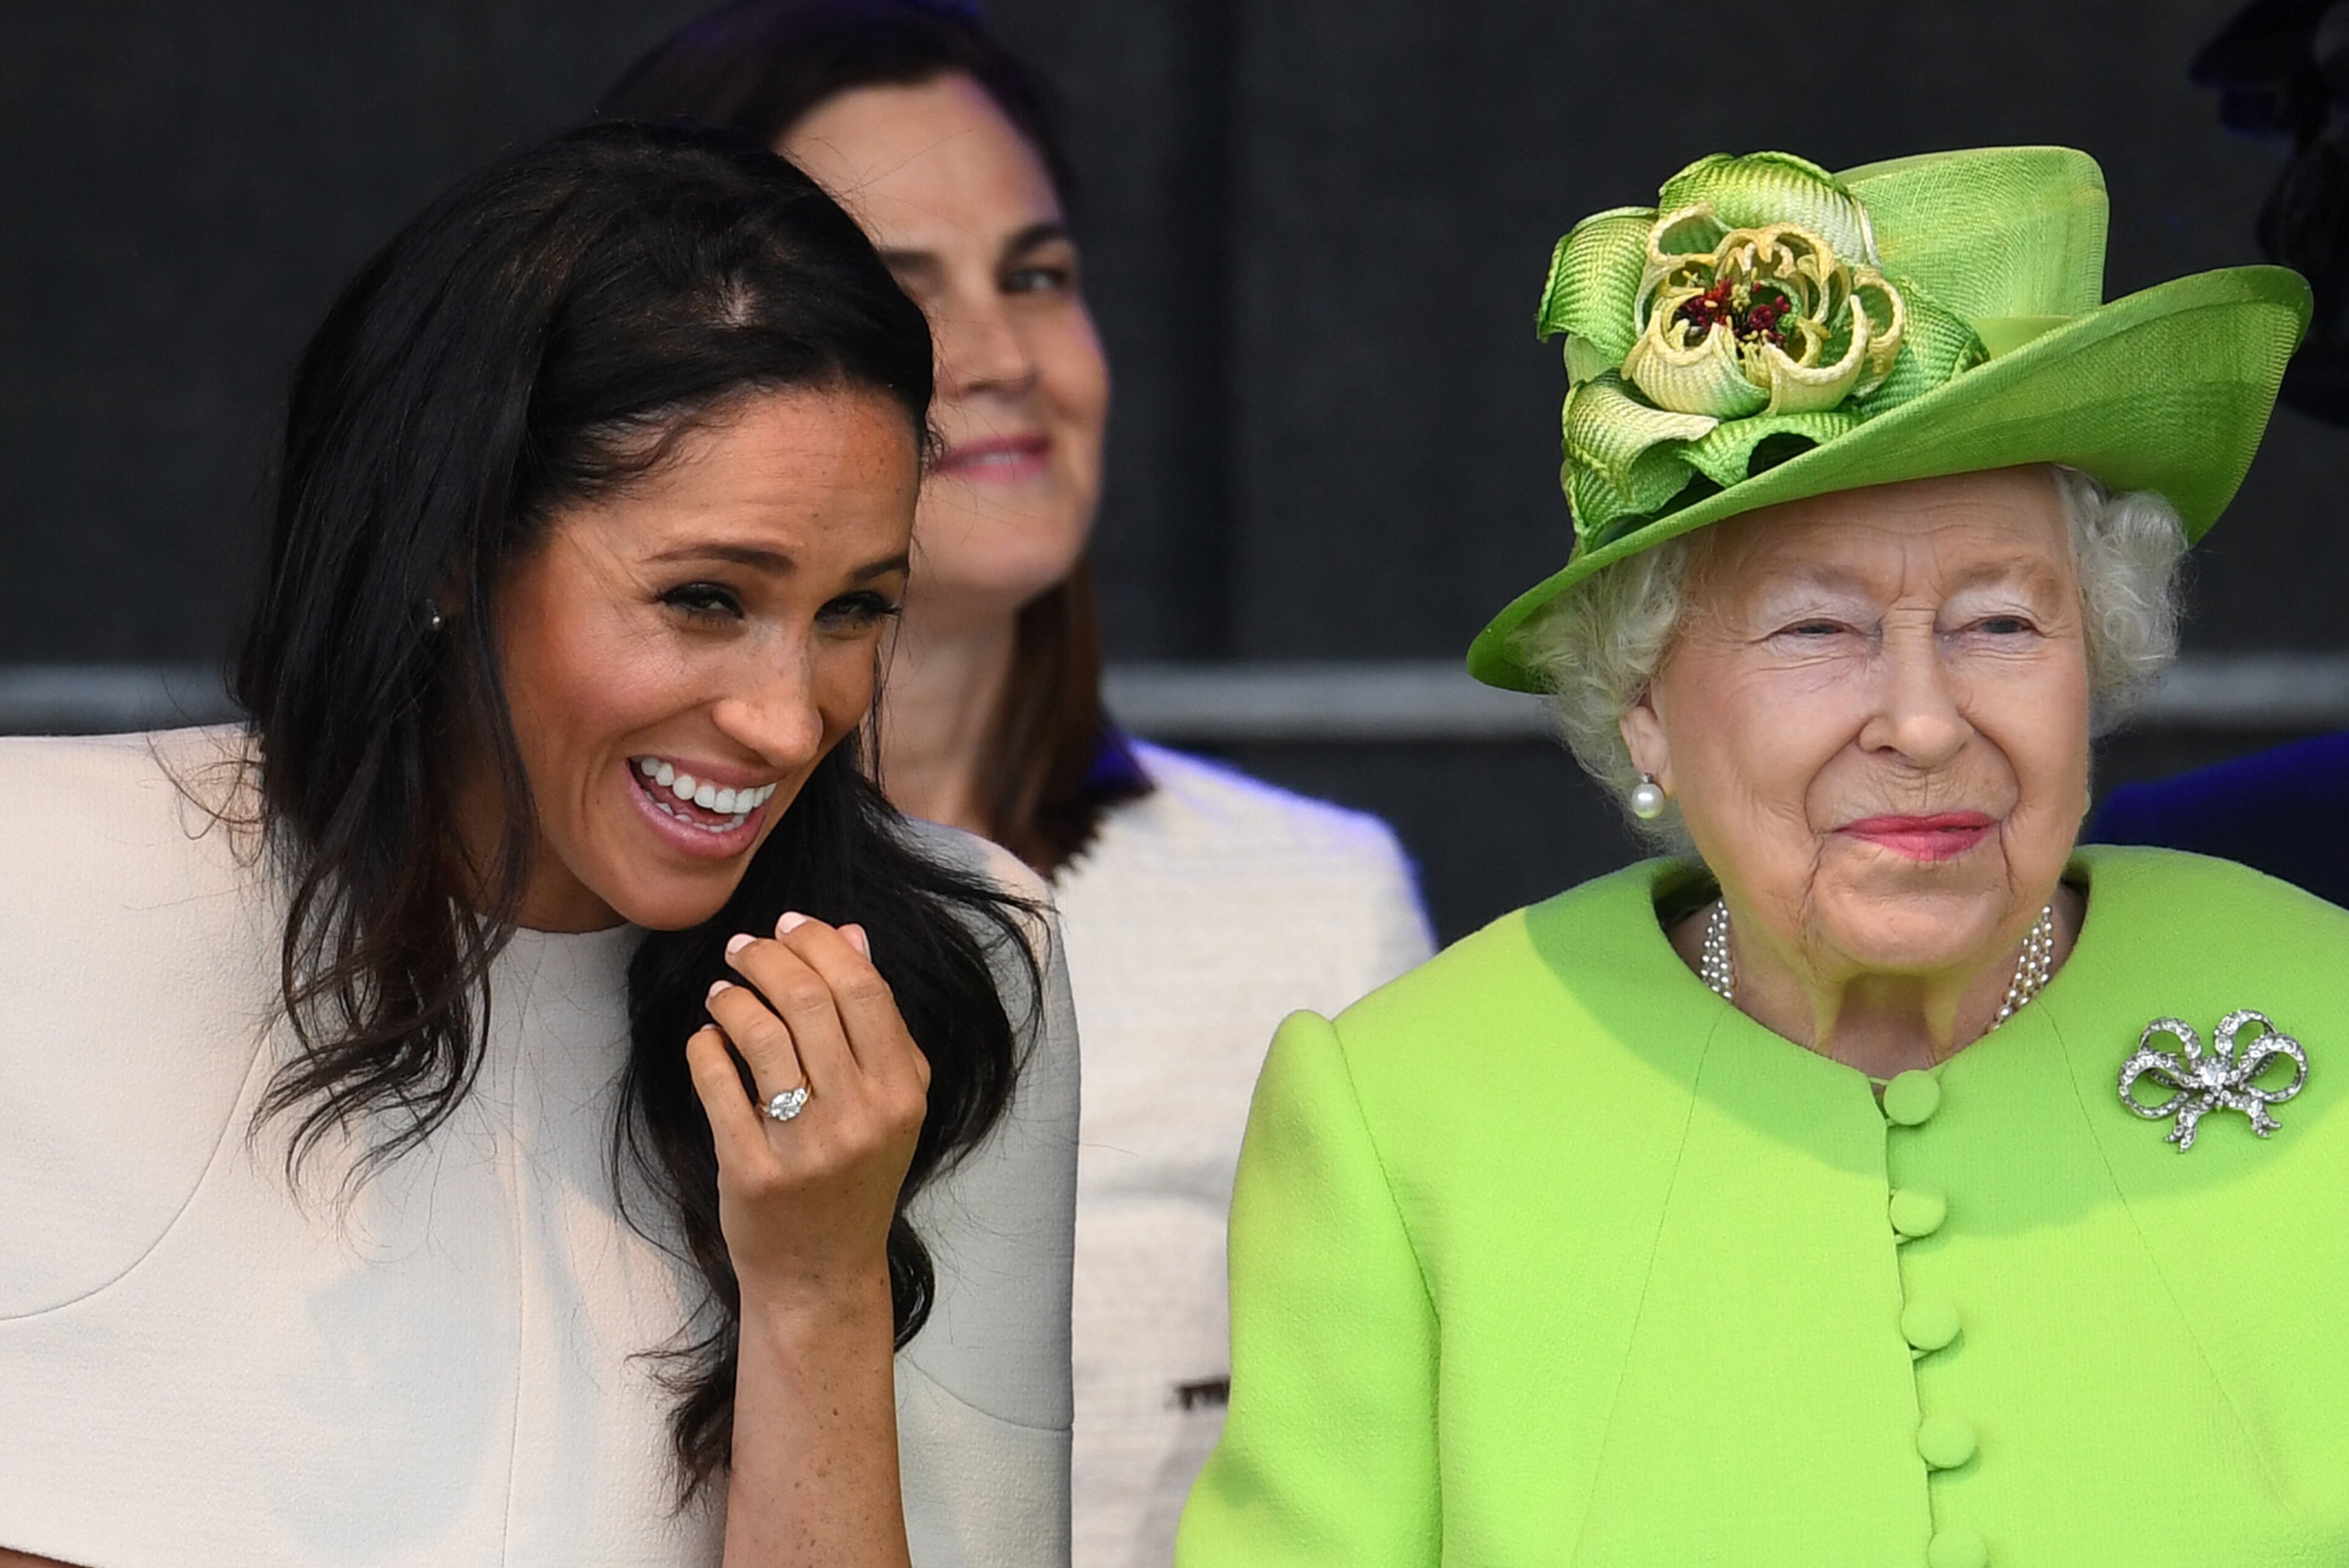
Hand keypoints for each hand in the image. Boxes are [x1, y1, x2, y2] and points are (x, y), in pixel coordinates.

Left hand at [689, 912, 930, 1315]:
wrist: (821, 1273)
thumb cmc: (854, 1176)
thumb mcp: (887, 1102)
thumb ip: (875, 1022)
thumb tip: (850, 935)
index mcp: (901, 1092)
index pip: (863, 989)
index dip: (820, 943)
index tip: (789, 924)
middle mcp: (862, 1117)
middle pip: (809, 1001)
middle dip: (767, 958)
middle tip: (742, 947)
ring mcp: (807, 1146)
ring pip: (761, 1036)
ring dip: (733, 998)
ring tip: (723, 993)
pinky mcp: (754, 1171)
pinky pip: (719, 1083)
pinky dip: (706, 1047)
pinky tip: (708, 1040)